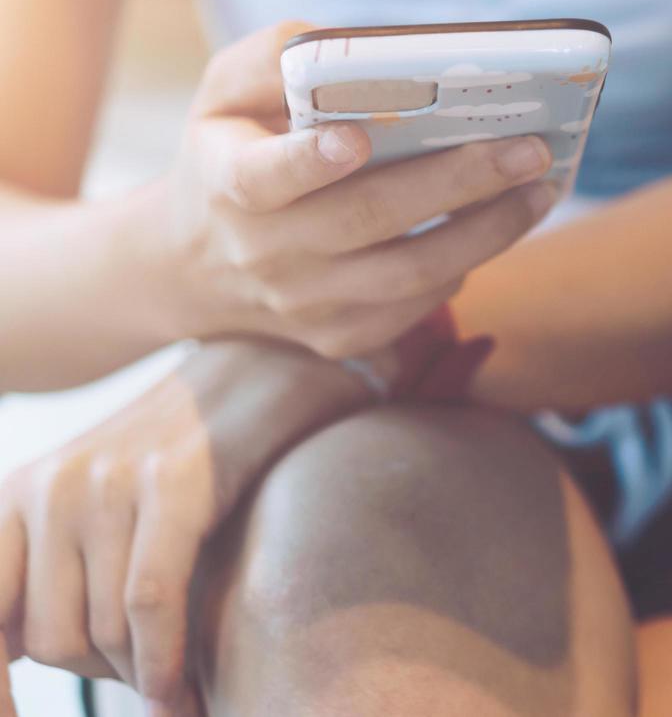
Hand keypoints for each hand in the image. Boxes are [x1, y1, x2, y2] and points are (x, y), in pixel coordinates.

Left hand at [0, 323, 488, 714]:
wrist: (264, 368)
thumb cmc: (186, 456)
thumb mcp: (101, 505)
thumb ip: (57, 574)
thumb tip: (27, 652)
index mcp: (16, 497)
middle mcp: (49, 486)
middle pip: (53, 637)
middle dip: (105, 676)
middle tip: (151, 682)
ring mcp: (110, 481)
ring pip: (105, 628)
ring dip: (144, 677)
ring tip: (176, 690)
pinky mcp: (174, 482)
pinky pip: (153, 601)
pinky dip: (165, 662)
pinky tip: (181, 691)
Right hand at [162, 21, 556, 357]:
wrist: (193, 266)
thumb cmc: (229, 149)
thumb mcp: (223, 92)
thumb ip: (273, 57)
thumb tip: (344, 46)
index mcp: (227, 182)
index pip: (263, 177)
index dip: (310, 160)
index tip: (357, 137)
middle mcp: (265, 252)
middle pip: (369, 219)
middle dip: (457, 181)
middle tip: (528, 149)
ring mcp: (304, 304)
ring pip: (410, 273)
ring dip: (487, 231)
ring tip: (540, 189)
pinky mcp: (340, 337)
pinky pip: (417, 307)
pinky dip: (466, 266)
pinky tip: (502, 225)